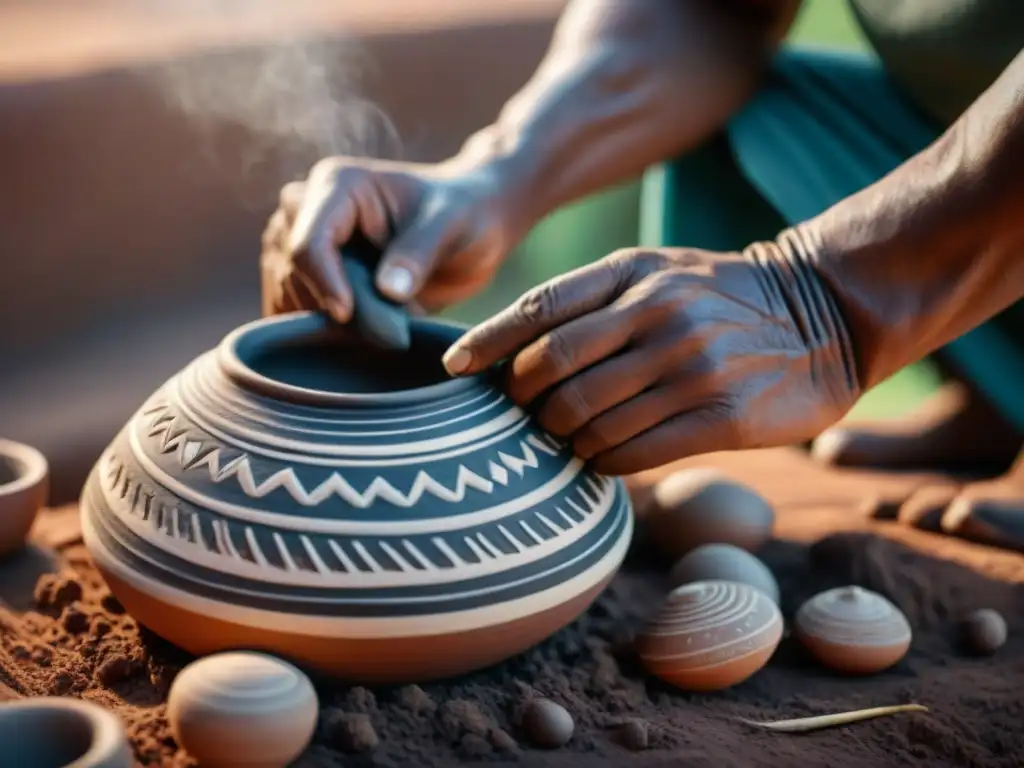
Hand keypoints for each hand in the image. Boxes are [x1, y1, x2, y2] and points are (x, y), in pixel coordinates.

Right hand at [260, 156, 524, 320]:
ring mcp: (303, 243)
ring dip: (324, 323)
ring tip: (379, 327)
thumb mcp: (452, 225)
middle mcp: (307, 210)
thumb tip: (387, 290)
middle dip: (330, 308)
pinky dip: (319, 331)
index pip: (309, 242)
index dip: (325, 284)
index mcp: (337, 184)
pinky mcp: (307, 275)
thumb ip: (419, 252)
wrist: (470, 228)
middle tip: (382, 329)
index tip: (349, 317)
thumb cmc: (464, 214)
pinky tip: (358, 336)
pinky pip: (293, 310)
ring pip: (287, 296)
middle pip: (292, 273)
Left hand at [442, 246, 860, 474]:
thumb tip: (517, 355)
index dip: (486, 343)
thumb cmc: (723, 298)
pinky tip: (600, 458)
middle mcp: (657, 314)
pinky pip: (631, 452)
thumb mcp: (661, 272)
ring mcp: (690, 365)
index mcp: (634, 273)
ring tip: (566, 438)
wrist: (825, 315)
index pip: (538, 310)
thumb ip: (595, 302)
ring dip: (562, 437)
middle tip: (525, 414)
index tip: (454, 369)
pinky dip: (600, 461)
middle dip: (523, 401)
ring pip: (586, 418)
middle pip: (551, 371)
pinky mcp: (720, 415)